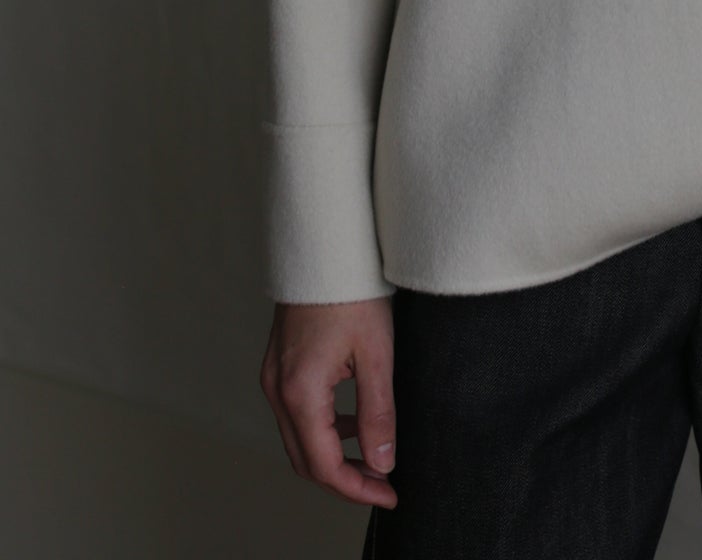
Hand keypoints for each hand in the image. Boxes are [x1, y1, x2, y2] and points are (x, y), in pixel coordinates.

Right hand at [259, 297, 399, 510]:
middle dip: (344, 479)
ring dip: (332, 456)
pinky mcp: (278, 366)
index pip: (324, 465)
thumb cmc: (352, 290)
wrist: (326, 247)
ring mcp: (273, 378)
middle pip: (305, 460)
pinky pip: (296, 415)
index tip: (388, 494)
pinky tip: (352, 421)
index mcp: (300, 392)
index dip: (357, 488)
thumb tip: (382, 461)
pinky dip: (323, 430)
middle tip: (382, 484)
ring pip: (298, 440)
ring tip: (372, 457)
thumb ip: (378, 413)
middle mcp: (278, 390)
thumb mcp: (376, 353)